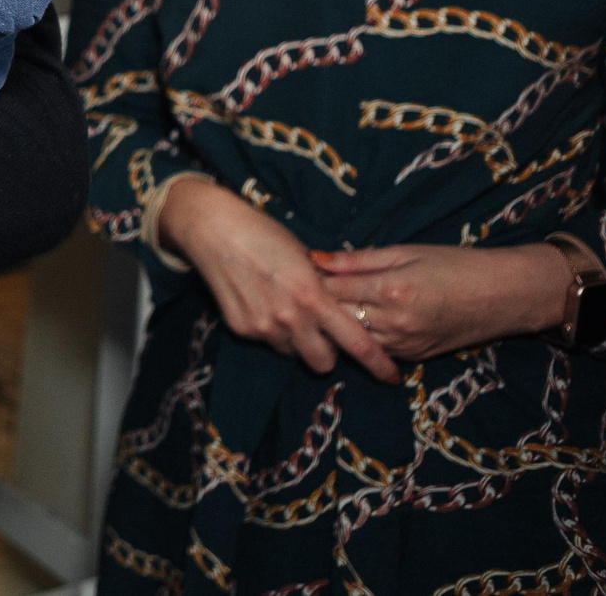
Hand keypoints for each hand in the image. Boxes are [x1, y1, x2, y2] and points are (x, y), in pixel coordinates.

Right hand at [156, 177, 396, 381]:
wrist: (213, 229)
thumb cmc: (264, 234)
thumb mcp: (305, 257)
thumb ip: (326, 288)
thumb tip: (343, 308)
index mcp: (313, 297)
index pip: (356, 342)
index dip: (377, 363)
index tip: (392, 376)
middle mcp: (289, 318)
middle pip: (323, 362)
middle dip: (327, 353)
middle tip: (321, 331)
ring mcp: (262, 326)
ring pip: (292, 352)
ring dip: (295, 339)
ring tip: (283, 308)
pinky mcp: (240, 328)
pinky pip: (266, 340)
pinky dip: (269, 328)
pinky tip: (258, 301)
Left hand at [312, 242, 574, 362]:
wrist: (507, 296)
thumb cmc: (457, 264)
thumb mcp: (407, 251)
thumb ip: (358, 260)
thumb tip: (314, 258)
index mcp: (391, 290)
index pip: (331, 291)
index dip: (306, 282)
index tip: (288, 272)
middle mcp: (395, 323)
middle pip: (335, 321)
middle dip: (313, 309)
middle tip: (291, 293)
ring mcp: (405, 345)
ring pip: (351, 341)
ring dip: (332, 327)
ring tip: (313, 311)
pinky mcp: (414, 357)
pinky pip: (375, 349)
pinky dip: (359, 337)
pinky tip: (347, 325)